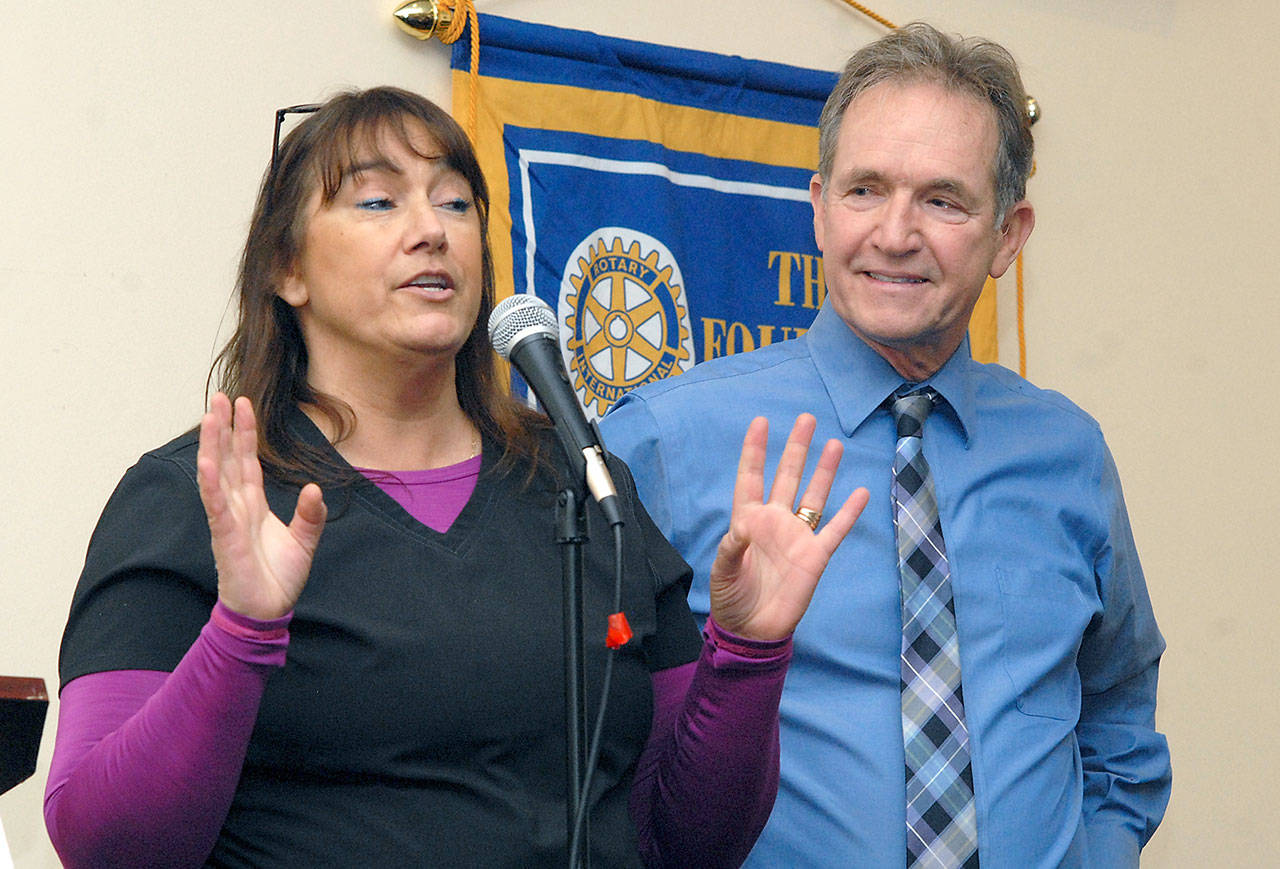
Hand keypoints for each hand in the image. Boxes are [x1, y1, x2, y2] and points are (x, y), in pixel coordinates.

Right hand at [196, 393, 326, 619]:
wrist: (268, 612)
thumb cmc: (279, 578)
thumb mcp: (304, 540)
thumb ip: (311, 515)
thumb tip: (316, 489)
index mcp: (253, 504)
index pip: (247, 460)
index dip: (245, 432)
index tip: (243, 403)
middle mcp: (237, 506)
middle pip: (228, 458)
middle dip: (224, 427)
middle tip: (219, 395)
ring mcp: (228, 519)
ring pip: (217, 474)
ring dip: (213, 445)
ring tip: (211, 415)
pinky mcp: (225, 537)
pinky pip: (215, 505)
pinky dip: (211, 483)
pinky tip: (207, 461)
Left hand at [708, 414, 868, 641]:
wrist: (753, 631)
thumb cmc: (731, 599)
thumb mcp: (722, 572)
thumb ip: (731, 547)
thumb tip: (743, 526)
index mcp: (748, 520)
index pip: (751, 477)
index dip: (755, 450)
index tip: (760, 422)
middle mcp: (775, 522)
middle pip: (787, 476)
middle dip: (795, 448)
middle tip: (806, 419)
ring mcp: (797, 537)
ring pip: (814, 495)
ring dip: (824, 470)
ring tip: (834, 443)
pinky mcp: (815, 556)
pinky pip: (835, 530)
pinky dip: (849, 512)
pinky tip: (862, 491)